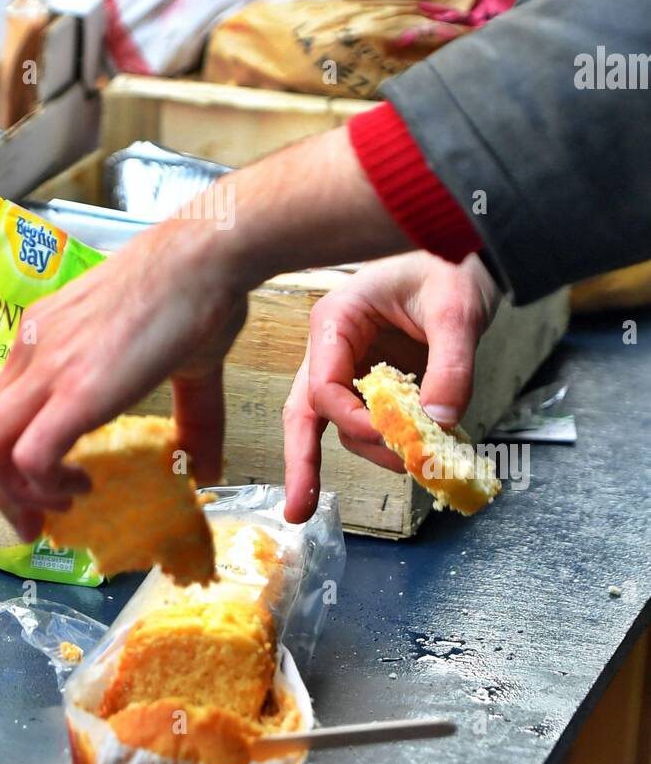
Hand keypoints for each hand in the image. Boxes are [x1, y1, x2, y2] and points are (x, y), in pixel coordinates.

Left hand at [0, 212, 246, 542]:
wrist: (206, 253)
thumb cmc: (199, 293)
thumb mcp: (184, 365)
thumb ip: (190, 420)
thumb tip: (207, 471)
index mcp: (46, 336)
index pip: (0, 408)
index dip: (11, 460)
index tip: (43, 491)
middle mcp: (33, 349)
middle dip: (4, 492)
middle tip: (41, 523)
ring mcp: (49, 366)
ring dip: (20, 493)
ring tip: (66, 502)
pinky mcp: (76, 389)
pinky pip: (30, 455)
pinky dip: (45, 485)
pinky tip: (82, 484)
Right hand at [283, 252, 499, 522]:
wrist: (467, 252)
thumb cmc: (451, 266)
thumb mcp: (456, 311)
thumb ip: (451, 367)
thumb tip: (440, 424)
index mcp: (336, 321)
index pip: (322, 387)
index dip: (352, 421)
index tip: (394, 437)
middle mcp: (332, 347)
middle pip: (305, 412)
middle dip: (301, 462)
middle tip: (296, 511)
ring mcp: (350, 364)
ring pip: (343, 423)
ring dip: (377, 451)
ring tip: (425, 468)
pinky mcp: (373, 378)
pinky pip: (369, 419)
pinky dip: (389, 444)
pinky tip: (416, 459)